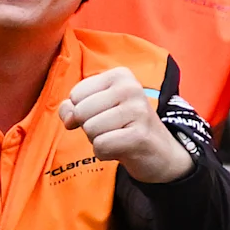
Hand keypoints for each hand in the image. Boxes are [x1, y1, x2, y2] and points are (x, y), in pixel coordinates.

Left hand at [59, 66, 189, 183]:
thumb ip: (74, 106)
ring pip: (90, 129)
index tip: (102, 115)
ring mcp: (138, 110)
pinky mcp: (139, 135)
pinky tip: (122, 149)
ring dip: (98, 141)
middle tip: (112, 129)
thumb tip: (68, 116)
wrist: (161, 152)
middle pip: (81, 112)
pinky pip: (100, 146)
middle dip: (89, 127)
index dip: (81, 111)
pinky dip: (105, 153)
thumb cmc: (124, 127)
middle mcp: (131, 88)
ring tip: (118, 138)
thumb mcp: (99, 109)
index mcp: (120, 75)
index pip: (77, 94)